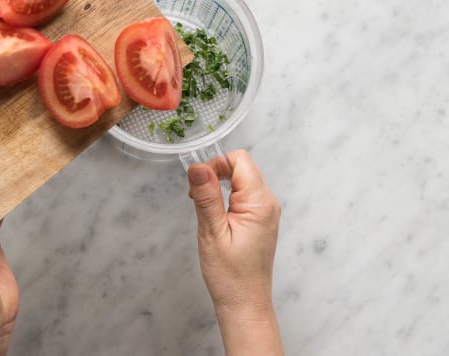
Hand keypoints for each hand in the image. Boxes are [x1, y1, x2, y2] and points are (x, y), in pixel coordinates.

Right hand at [188, 150, 282, 355]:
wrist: (245, 304)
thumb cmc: (229, 275)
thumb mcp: (212, 232)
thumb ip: (205, 196)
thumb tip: (197, 167)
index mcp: (259, 203)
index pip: (240, 160)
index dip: (216, 163)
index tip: (197, 181)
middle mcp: (268, 203)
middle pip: (242, 167)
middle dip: (215, 173)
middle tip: (196, 196)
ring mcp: (266, 211)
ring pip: (241, 179)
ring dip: (219, 184)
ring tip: (203, 208)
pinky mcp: (260, 219)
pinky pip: (243, 194)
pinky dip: (225, 196)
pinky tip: (214, 214)